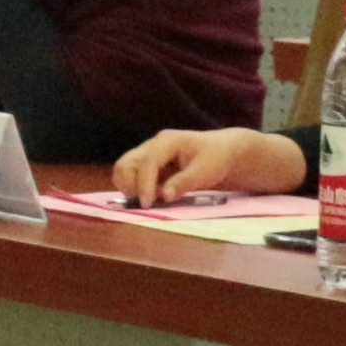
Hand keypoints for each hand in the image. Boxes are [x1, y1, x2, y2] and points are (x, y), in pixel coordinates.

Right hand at [115, 125, 302, 201]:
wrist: (221, 150)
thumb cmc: (216, 158)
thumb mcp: (206, 171)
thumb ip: (185, 182)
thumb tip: (164, 196)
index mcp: (167, 141)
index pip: (147, 162)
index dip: (144, 184)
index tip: (147, 204)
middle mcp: (153, 145)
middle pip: (126, 163)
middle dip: (129, 185)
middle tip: (144, 204)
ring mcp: (148, 153)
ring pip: (124, 169)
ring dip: (128, 187)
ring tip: (146, 202)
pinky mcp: (147, 164)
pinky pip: (130, 175)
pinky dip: (133, 188)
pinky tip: (149, 198)